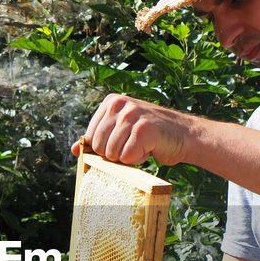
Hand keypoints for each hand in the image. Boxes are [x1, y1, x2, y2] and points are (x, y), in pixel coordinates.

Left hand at [72, 93, 189, 165]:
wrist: (185, 135)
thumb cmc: (151, 136)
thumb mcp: (121, 131)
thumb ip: (98, 138)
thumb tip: (74, 149)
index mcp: (110, 102)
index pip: (90, 137)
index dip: (105, 148)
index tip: (123, 142)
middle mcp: (119, 104)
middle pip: (99, 146)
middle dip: (116, 154)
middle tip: (134, 144)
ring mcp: (131, 115)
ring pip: (112, 153)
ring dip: (128, 157)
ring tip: (143, 145)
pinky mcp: (143, 129)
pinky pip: (127, 157)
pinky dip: (139, 159)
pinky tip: (150, 148)